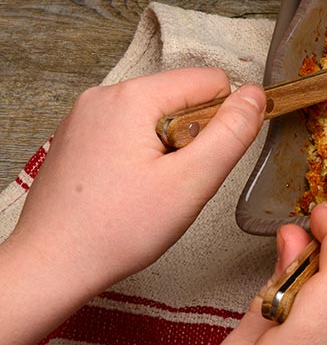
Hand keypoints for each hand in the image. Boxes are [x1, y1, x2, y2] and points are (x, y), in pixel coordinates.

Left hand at [9, 68, 265, 301]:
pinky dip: (141, 158)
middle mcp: (103, 96)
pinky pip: (129, 133)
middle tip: (173, 184)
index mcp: (132, 97)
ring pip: (157, 118)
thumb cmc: (115, 230)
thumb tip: (256, 97)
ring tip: (150, 190)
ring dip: (168, 151)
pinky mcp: (78, 138)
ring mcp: (85, 116)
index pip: (210, 82)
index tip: (203, 163)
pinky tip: (130, 191)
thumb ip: (231, 134)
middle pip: (181, 98)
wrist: (53, 263)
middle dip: (191, 140)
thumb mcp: (192, 182)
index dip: (223, 123)